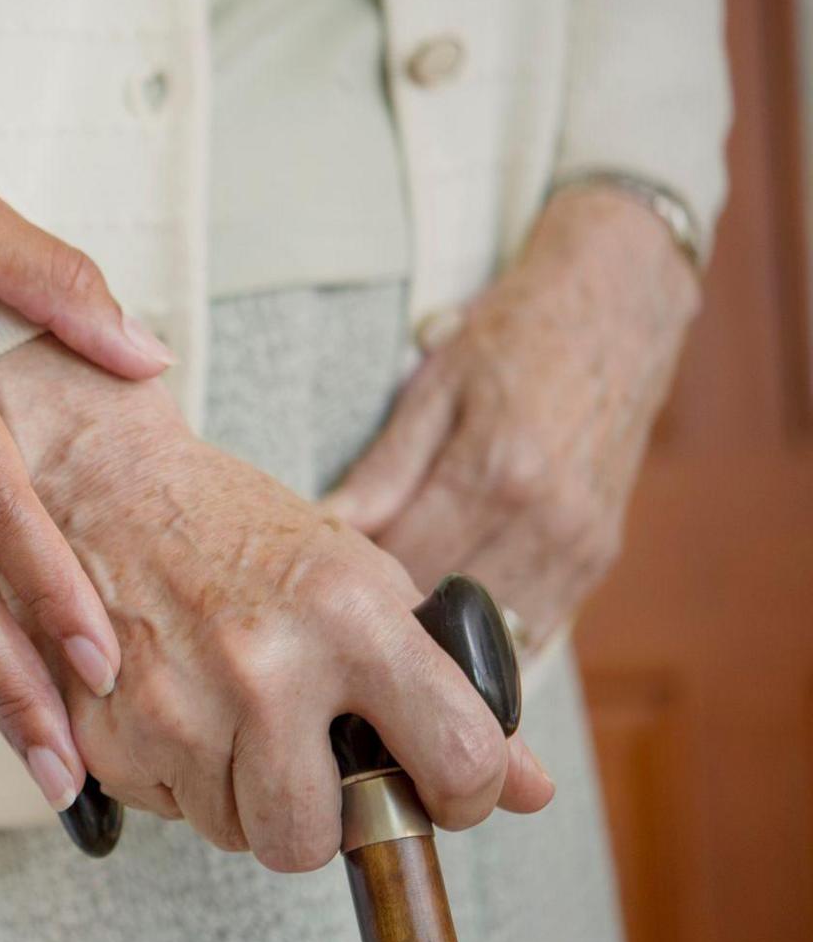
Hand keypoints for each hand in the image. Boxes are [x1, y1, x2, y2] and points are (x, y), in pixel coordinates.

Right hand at [0, 338, 553, 869]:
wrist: (108, 481)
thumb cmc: (238, 530)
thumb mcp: (358, 580)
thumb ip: (444, 684)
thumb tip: (528, 789)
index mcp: (350, 617)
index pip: (457, 758)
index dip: (461, 793)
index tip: (440, 784)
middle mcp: (265, 667)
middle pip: (311, 840)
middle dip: (316, 821)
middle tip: (305, 764)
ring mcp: (178, 705)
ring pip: (232, 833)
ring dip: (238, 796)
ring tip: (230, 718)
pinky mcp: (108, 729)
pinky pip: (163, 808)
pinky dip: (172, 776)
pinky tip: (175, 706)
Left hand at [325, 188, 699, 651]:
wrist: (618, 308)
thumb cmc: (515, 337)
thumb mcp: (434, 386)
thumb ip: (382, 470)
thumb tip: (323, 528)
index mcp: (495, 471)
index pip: (403, 564)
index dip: (355, 577)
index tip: (324, 572)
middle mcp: (546, 519)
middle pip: (446, 606)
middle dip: (392, 608)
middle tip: (352, 592)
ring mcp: (581, 544)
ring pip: (493, 632)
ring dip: (442, 628)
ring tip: (399, 599)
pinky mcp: (601, 557)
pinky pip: (536, 627)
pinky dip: (489, 629)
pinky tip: (452, 605)